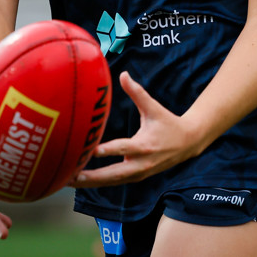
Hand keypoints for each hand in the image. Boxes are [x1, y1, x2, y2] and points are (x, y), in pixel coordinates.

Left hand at [70, 71, 200, 187]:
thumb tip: (123, 74)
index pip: (122, 148)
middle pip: (113, 174)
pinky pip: (115, 181)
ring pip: (112, 181)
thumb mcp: (153, 107)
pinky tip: (82, 180)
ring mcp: (138, 173)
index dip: (107, 150)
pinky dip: (99, 182)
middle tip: (70, 175)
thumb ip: (137, 92)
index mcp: (144, 145)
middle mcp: (141, 163)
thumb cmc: (168, 123)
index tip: (90, 150)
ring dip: (91, 182)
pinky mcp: (136, 177)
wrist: (188, 143)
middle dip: (92, 177)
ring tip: (68, 179)